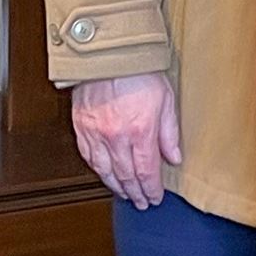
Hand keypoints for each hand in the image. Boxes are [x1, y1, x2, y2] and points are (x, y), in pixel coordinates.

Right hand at [70, 72, 180, 208]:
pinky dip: (97, 169)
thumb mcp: (166, 100)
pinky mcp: (81, 126)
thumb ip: (169, 133)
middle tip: (141, 202)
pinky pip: (88, 156)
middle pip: (126, 176)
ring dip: (116, 186)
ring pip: (104, 171)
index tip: (155, 198)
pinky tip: (104, 174)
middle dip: (135, 193)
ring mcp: (96, 133)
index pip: (146, 172)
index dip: (151, 190)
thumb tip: (174, 157)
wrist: (109, 53)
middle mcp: (116, 137)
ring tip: (125, 193)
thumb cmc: (139, 71)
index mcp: (140, 131)